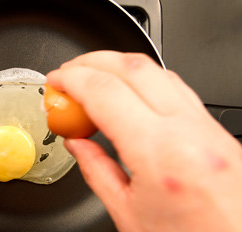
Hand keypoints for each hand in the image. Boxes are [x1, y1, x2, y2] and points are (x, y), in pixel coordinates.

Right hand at [47, 51, 241, 231]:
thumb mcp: (128, 215)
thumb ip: (96, 171)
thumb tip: (78, 144)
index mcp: (161, 156)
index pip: (105, 93)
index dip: (72, 79)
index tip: (56, 80)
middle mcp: (190, 133)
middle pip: (134, 67)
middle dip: (93, 60)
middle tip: (70, 71)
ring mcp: (209, 128)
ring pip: (159, 71)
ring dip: (120, 66)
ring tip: (95, 78)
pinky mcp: (218, 131)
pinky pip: (177, 89)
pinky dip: (146, 81)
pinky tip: (130, 92)